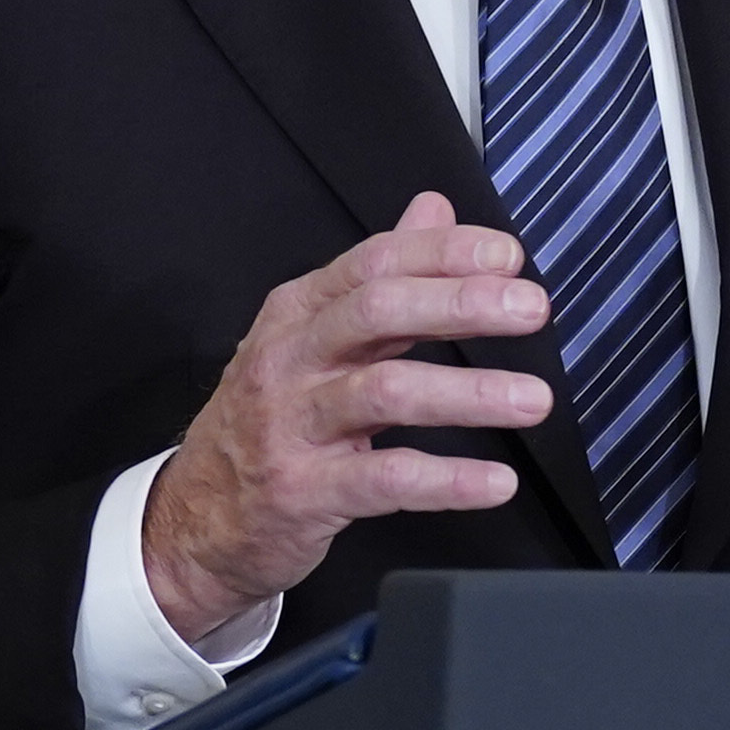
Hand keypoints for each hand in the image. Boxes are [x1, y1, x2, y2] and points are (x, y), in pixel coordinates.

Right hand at [143, 193, 555, 643]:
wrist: (196, 520)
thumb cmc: (265, 423)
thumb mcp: (308, 339)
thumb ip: (378, 277)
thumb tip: (434, 210)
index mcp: (297, 314)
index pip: (374, 263)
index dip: (444, 254)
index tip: (508, 258)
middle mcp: (289, 360)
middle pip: (377, 311)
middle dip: (461, 303)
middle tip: (531, 309)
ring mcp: (292, 426)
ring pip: (385, 393)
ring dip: (467, 393)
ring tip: (533, 399)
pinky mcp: (304, 492)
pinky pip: (384, 479)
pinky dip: (447, 481)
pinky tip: (495, 481)